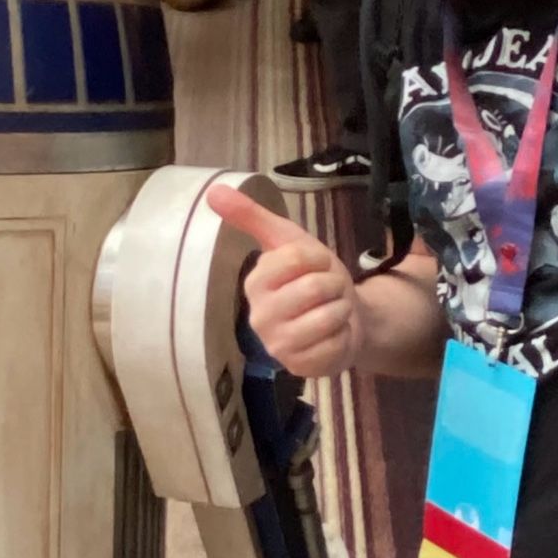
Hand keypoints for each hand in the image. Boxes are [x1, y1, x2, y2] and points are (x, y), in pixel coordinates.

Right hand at [207, 183, 362, 377]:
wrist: (344, 318)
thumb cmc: (313, 279)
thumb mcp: (288, 241)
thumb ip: (252, 216)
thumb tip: (213, 190)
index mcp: (255, 283)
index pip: (296, 257)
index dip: (318, 258)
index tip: (316, 265)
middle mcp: (260, 317)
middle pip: (315, 287)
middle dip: (334, 284)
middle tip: (327, 291)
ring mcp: (280, 346)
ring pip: (329, 315)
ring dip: (341, 309)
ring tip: (331, 311)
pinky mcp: (302, 367)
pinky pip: (335, 343)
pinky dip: (344, 335)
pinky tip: (333, 335)